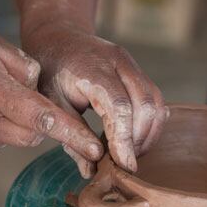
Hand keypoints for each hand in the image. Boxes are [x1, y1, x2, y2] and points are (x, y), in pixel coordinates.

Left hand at [23, 23, 168, 176]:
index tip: (124, 166)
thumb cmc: (50, 69)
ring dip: (148, 133)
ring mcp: (131, 64)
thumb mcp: (50, 103)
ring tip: (128, 153)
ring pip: (156, 102)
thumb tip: (91, 170)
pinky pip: (155, 99)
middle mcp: (118, 62)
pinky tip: (131, 137)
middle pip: (145, 104)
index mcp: (92, 68)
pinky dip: (149, 123)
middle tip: (122, 163)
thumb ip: (71, 135)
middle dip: (139, 140)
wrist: (58, 36)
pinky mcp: (138, 71)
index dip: (124, 139)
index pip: (119, 106)